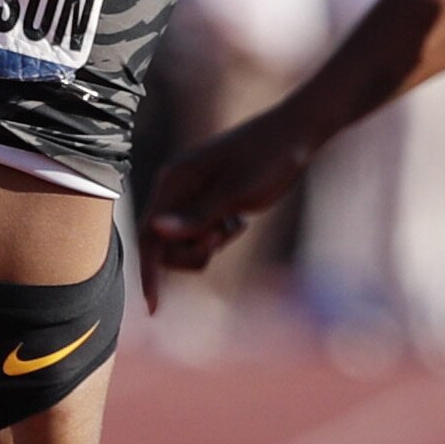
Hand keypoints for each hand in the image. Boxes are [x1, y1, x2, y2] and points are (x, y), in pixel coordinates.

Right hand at [143, 98, 325, 285]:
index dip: (148, 273)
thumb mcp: (236, 193)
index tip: (154, 308)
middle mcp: (176, 189)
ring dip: (208, 246)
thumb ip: (196, 216)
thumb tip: (155, 232)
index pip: (149, 235)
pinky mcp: (209, 202)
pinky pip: (203, 235)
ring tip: (235, 226)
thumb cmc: (268, 158)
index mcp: (174, 182)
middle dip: (191, 253)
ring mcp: (192, 196)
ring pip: (185, 243)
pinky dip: (220, 238)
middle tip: (222, 237)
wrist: (296, 135)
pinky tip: (241, 220)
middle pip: (164, 245)